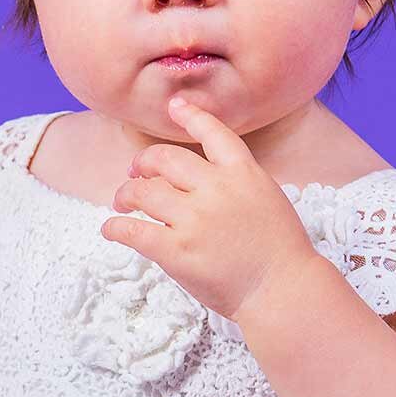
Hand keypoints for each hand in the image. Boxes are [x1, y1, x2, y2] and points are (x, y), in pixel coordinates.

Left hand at [101, 94, 320, 323]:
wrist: (284, 290)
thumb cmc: (280, 252)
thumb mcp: (268, 200)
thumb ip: (238, 183)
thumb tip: (202, 179)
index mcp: (244, 173)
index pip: (214, 133)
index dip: (191, 115)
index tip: (175, 105)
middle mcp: (216, 189)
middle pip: (164, 159)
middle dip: (143, 162)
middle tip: (135, 172)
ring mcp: (195, 219)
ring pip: (143, 191)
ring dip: (125, 194)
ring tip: (122, 202)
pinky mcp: (177, 250)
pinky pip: (132, 230)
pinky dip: (115, 227)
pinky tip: (111, 228)